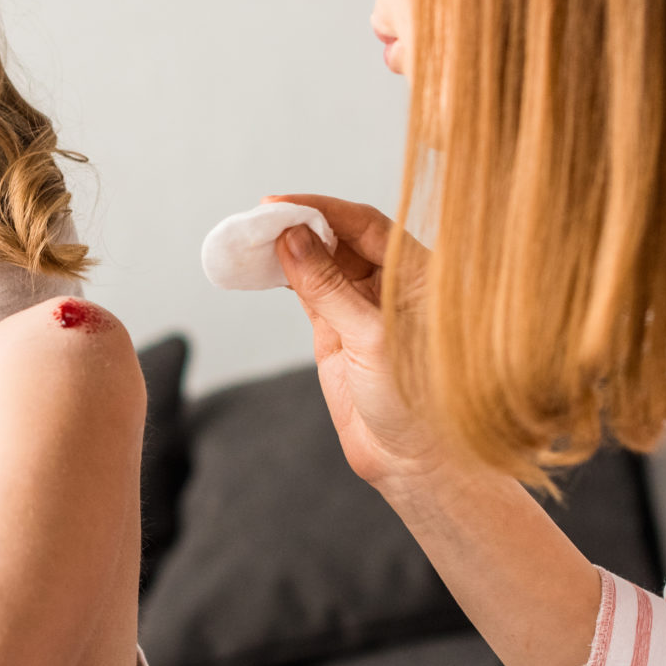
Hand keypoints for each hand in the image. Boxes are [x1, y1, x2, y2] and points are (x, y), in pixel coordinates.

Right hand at [262, 195, 455, 492]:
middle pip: (338, 236)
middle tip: (255, 219)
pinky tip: (258, 266)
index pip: (365, 223)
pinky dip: (282, 275)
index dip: (322, 209)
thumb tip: (292, 237)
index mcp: (417, 274)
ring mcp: (360, 305)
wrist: (412, 462)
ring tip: (248, 240)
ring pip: (318, 261)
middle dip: (298, 223)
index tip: (280, 204)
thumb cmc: (416, 403)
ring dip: (285, 248)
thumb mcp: (370, 339)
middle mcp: (390, 282)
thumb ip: (329, 287)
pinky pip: (306, 290)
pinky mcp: (336, 330)